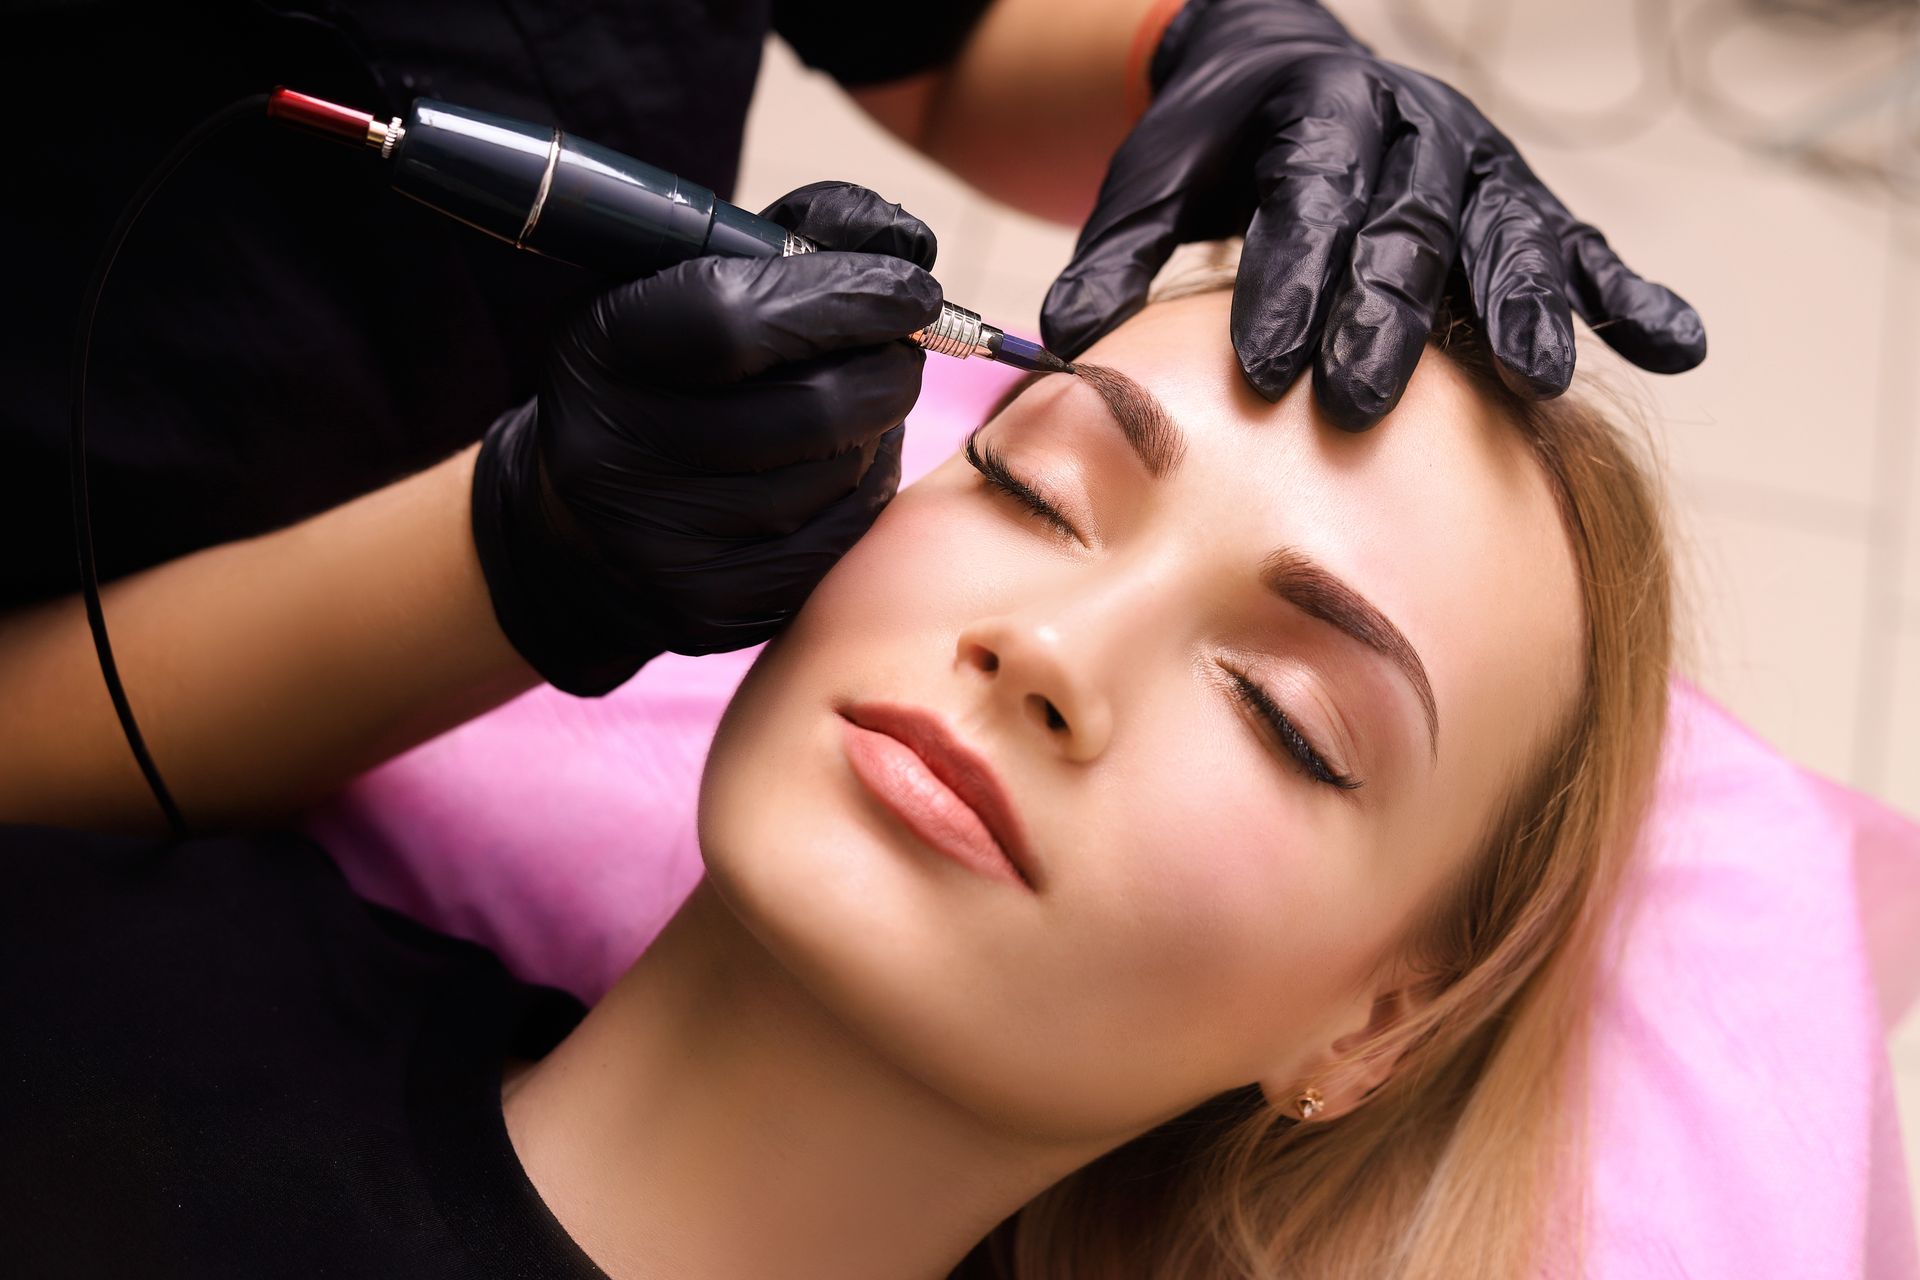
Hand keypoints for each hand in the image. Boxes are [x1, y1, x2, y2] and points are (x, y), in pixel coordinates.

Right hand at [470, 182, 942, 694]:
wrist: (579, 526)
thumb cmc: (660, 376)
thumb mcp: (689, 282)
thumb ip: (795, 238)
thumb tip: (906, 241)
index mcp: (599, 353)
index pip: (739, 320)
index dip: (845, 297)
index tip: (912, 288)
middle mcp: (617, 459)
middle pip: (813, 407)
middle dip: (888, 364)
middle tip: (905, 343)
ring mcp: (663, 547)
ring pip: (840, 471)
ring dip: (881, 423)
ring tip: (865, 396)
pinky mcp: (712, 609)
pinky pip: (842, 533)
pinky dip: (868, 482)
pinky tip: (849, 457)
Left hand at [1040, 0, 1705, 428]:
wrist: (1291, 71)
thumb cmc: (1220, 142)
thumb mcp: (1158, 174)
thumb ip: (1117, 249)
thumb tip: (1065, 335)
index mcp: (1317, 114)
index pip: (1307, 199)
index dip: (1291, 280)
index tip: (1268, 367)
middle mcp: (1411, 131)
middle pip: (1405, 227)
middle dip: (1387, 317)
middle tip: (1361, 402)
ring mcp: (1477, 166)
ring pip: (1507, 232)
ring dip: (1524, 307)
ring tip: (1538, 379)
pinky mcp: (1519, 201)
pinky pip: (1580, 244)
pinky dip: (1628, 294)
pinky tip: (1677, 345)